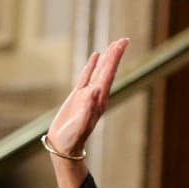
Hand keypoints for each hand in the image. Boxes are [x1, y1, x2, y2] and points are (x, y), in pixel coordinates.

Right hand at [46, 38, 129, 160]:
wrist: (63, 148)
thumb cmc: (71, 139)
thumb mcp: (79, 125)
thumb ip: (87, 109)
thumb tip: (95, 90)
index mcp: (98, 101)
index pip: (108, 75)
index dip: (115, 58)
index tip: (122, 44)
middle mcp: (95, 96)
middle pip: (107, 71)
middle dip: (115, 55)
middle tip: (124, 39)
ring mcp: (87, 95)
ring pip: (98, 71)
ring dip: (107, 58)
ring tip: (114, 45)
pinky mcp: (77, 97)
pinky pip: (85, 76)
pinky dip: (91, 65)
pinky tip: (96, 56)